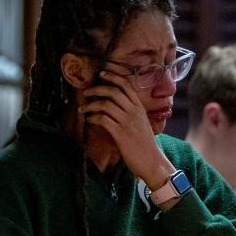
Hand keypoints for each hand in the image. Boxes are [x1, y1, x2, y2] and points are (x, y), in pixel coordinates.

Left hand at [80, 69, 174, 190]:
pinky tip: (89, 120)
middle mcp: (134, 112)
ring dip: (91, 104)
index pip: (126, 85)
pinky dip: (93, 117)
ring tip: (83, 108)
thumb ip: (132, 113)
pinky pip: (103, 119)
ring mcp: (127, 122)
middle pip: (113, 91)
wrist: (151, 161)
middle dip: (97, 88)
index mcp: (140, 107)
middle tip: (86, 92)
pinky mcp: (120, 134)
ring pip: (106, 104)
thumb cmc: (145, 144)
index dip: (113, 76)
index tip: (102, 73)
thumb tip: (117, 105)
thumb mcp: (142, 123)